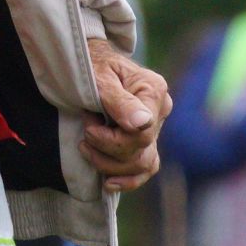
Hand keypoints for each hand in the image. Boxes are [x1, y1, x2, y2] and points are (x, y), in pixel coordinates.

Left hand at [83, 37, 172, 193]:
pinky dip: (127, 179)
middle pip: (140, 150)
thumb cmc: (91, 65)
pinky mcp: (144, 141)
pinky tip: (107, 183)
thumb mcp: (99, 77)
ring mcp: (154, 128)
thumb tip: (142, 124)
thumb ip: (119, 100)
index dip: (110, 138)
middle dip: (105, 146)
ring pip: (141, 163)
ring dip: (108, 163)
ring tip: (85, 145)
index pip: (142, 133)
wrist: (88, 62)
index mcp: (154, 90)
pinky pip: (145, 168)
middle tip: (85, 126)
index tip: (88, 122)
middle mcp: (160, 111)